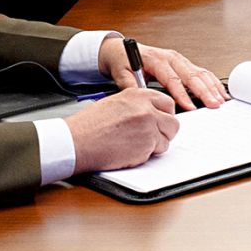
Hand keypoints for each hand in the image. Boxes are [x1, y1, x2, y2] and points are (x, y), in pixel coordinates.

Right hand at [65, 89, 180, 172]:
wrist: (77, 142)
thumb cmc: (89, 126)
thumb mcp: (116, 104)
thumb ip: (137, 106)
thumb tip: (153, 114)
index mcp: (138, 95)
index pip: (167, 103)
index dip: (164, 116)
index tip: (160, 122)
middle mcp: (146, 108)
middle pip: (173, 122)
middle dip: (164, 132)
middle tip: (151, 138)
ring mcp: (148, 126)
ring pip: (167, 138)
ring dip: (156, 145)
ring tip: (134, 145)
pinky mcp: (146, 144)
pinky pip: (156, 151)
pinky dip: (146, 155)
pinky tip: (129, 151)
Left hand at [98, 39, 226, 110]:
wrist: (122, 50)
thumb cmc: (123, 61)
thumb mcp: (121, 74)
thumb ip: (130, 86)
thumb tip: (141, 99)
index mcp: (157, 59)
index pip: (173, 79)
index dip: (182, 95)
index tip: (190, 108)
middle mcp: (171, 57)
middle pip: (192, 75)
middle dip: (205, 91)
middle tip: (214, 105)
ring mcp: (180, 59)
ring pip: (201, 73)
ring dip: (212, 87)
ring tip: (221, 100)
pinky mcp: (184, 63)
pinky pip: (201, 72)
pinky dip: (212, 82)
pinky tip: (219, 91)